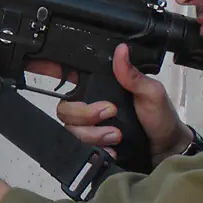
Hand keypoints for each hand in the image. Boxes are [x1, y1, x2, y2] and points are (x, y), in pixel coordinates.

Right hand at [29, 45, 194, 161]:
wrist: (167, 151)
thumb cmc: (161, 119)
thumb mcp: (152, 93)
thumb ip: (134, 75)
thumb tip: (121, 51)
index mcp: (101, 86)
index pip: (69, 74)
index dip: (48, 67)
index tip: (35, 64)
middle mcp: (90, 105)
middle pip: (64, 108)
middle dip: (85, 113)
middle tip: (110, 113)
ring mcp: (89, 128)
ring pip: (70, 129)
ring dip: (93, 133)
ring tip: (117, 136)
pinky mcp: (92, 147)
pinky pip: (78, 149)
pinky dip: (95, 149)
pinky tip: (111, 150)